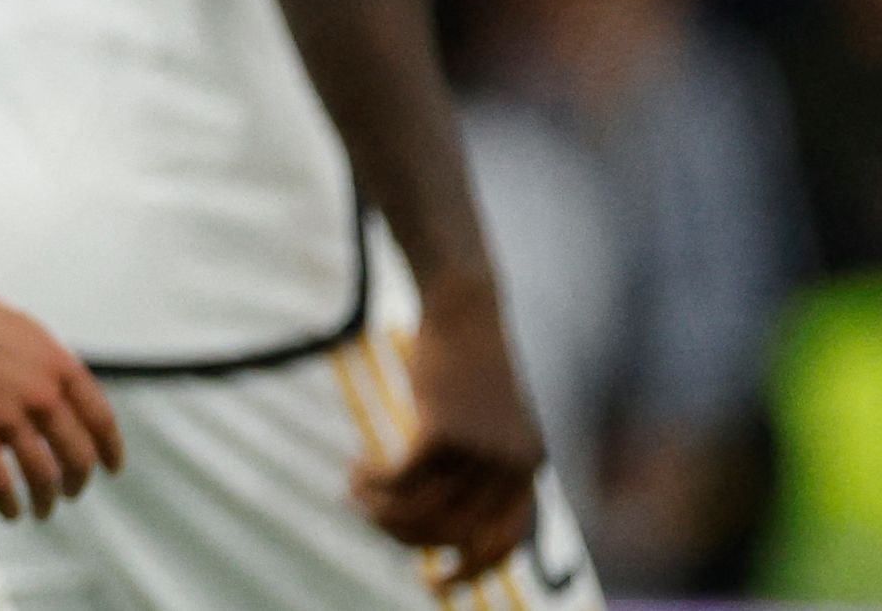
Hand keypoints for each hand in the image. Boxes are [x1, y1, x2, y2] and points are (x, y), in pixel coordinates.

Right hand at [0, 251, 124, 521]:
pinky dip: (9, 504)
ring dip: (46, 501)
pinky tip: (11, 512)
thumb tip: (67, 402)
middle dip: (78, 482)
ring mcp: (6, 414)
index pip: (101, 421)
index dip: (111, 451)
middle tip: (71, 492)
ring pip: (42, 476)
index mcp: (59, 366)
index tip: (111, 469)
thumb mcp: (27, 333)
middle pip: (77, 456)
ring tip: (42, 511)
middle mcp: (41, 394)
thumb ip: (51, 368)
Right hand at [351, 286, 544, 583]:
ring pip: (423, 512)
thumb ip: (475, 456)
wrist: (465, 300)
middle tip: (369, 519)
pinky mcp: (445, 429)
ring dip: (380, 512)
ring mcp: (481, 449)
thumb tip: (439, 504)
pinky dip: (372, 484)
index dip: (471, 570)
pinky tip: (356, 471)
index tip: (435, 586)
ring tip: (353, 495)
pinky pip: (401, 480)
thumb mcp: (483, 411)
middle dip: (405, 538)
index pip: (504, 541)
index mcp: (529, 466)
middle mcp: (513, 465)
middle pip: (453, 533)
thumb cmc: (467, 352)